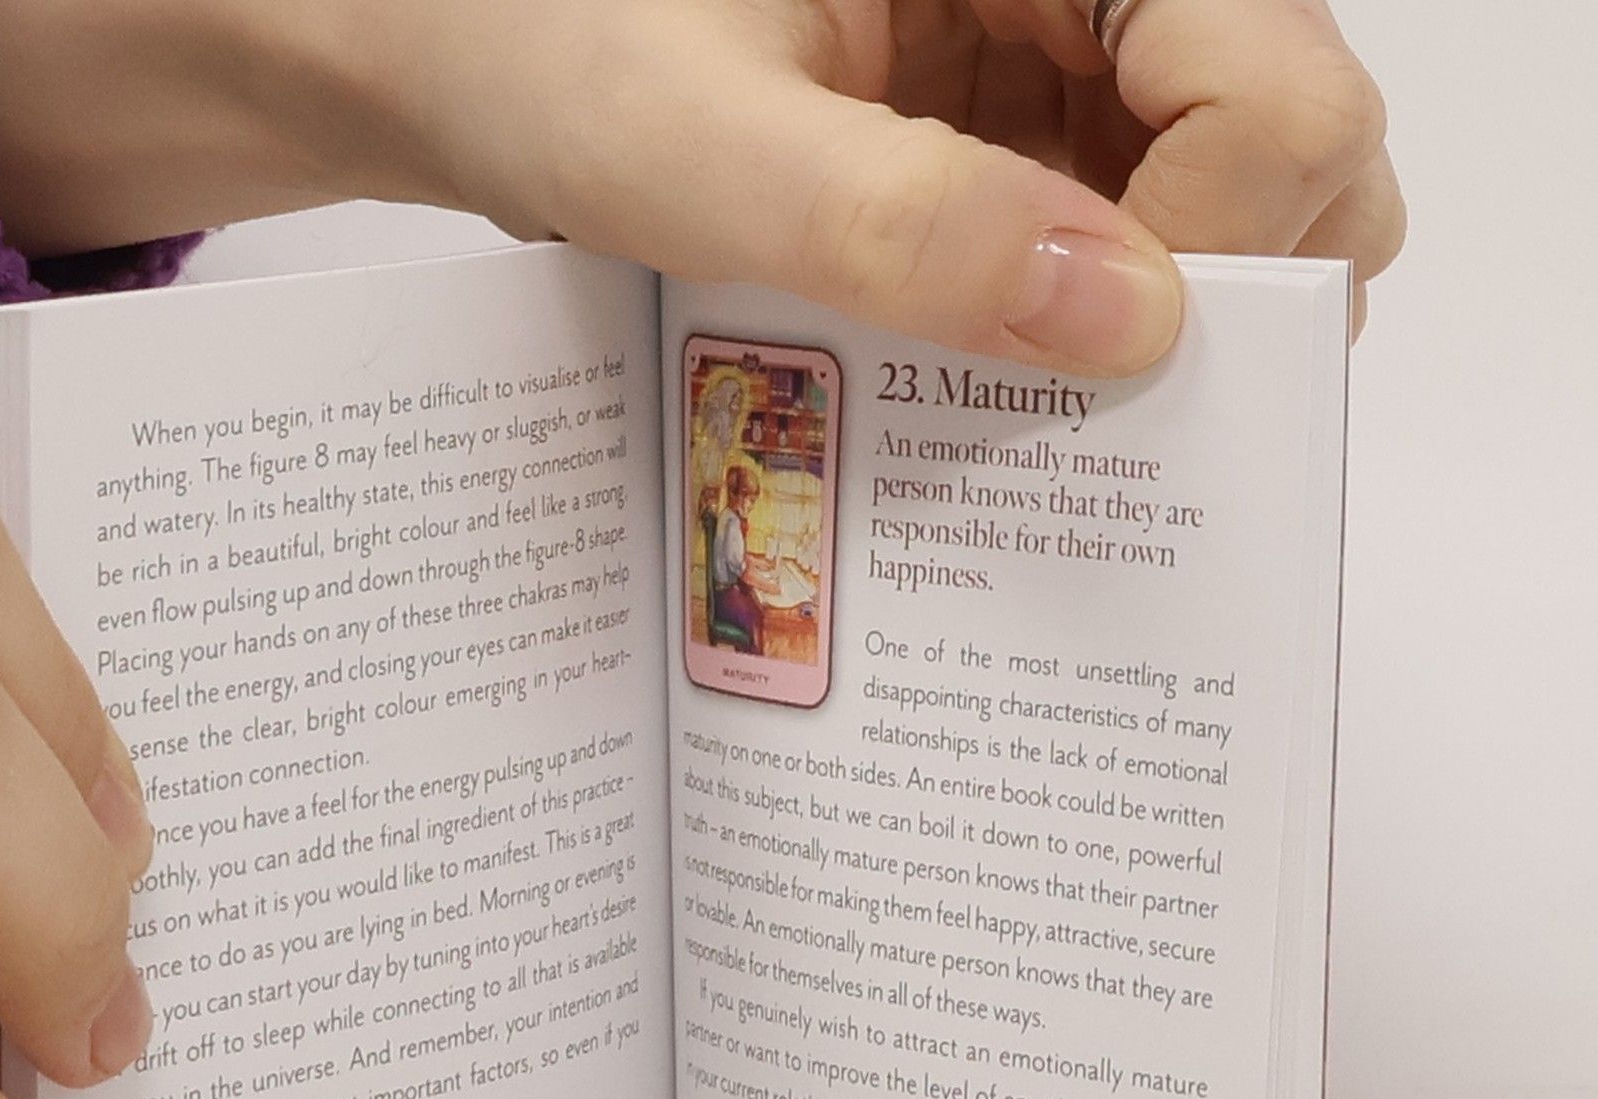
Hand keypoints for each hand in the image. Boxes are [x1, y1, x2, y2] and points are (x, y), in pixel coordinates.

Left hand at [0, 0, 1402, 376]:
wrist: (437, 45)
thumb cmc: (531, 34)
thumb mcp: (694, 136)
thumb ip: (898, 223)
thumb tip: (1132, 325)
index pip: (1281, 74)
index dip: (1232, 236)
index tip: (1114, 359)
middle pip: (1289, 148)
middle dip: (1229, 298)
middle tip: (1095, 416)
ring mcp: (1039, 77)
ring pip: (1206, 222)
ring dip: (1153, 343)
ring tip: (1037, 431)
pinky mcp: (985, 157)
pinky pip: (1093, 262)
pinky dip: (1067, 350)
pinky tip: (991, 410)